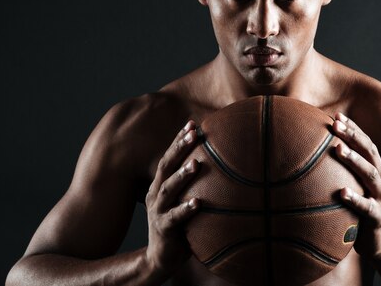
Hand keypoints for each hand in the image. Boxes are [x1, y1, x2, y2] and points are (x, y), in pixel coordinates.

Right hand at [144, 120, 200, 278]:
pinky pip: (175, 218)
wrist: (161, 257)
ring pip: (168, 189)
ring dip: (182, 175)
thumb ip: (197, 184)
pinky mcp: (164, 229)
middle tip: (193, 132)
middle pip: (166, 165)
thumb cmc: (180, 224)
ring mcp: (158, 211)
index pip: (169, 157)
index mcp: (161, 184)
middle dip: (179, 147)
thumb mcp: (185, 199)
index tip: (192, 123)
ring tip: (195, 164)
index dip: (179, 140)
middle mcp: (156, 194)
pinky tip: (198, 203)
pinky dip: (186, 209)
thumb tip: (224, 166)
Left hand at [333, 112, 380, 259]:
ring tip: (339, 149)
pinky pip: (366, 207)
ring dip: (354, 160)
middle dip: (353, 136)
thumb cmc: (361, 211)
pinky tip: (341, 192)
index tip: (336, 115)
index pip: (366, 143)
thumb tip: (316, 153)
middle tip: (336, 124)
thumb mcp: (356, 186)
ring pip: (370, 174)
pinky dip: (355, 198)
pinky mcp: (378, 217)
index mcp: (377, 169)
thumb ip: (344, 171)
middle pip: (369, 152)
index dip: (353, 129)